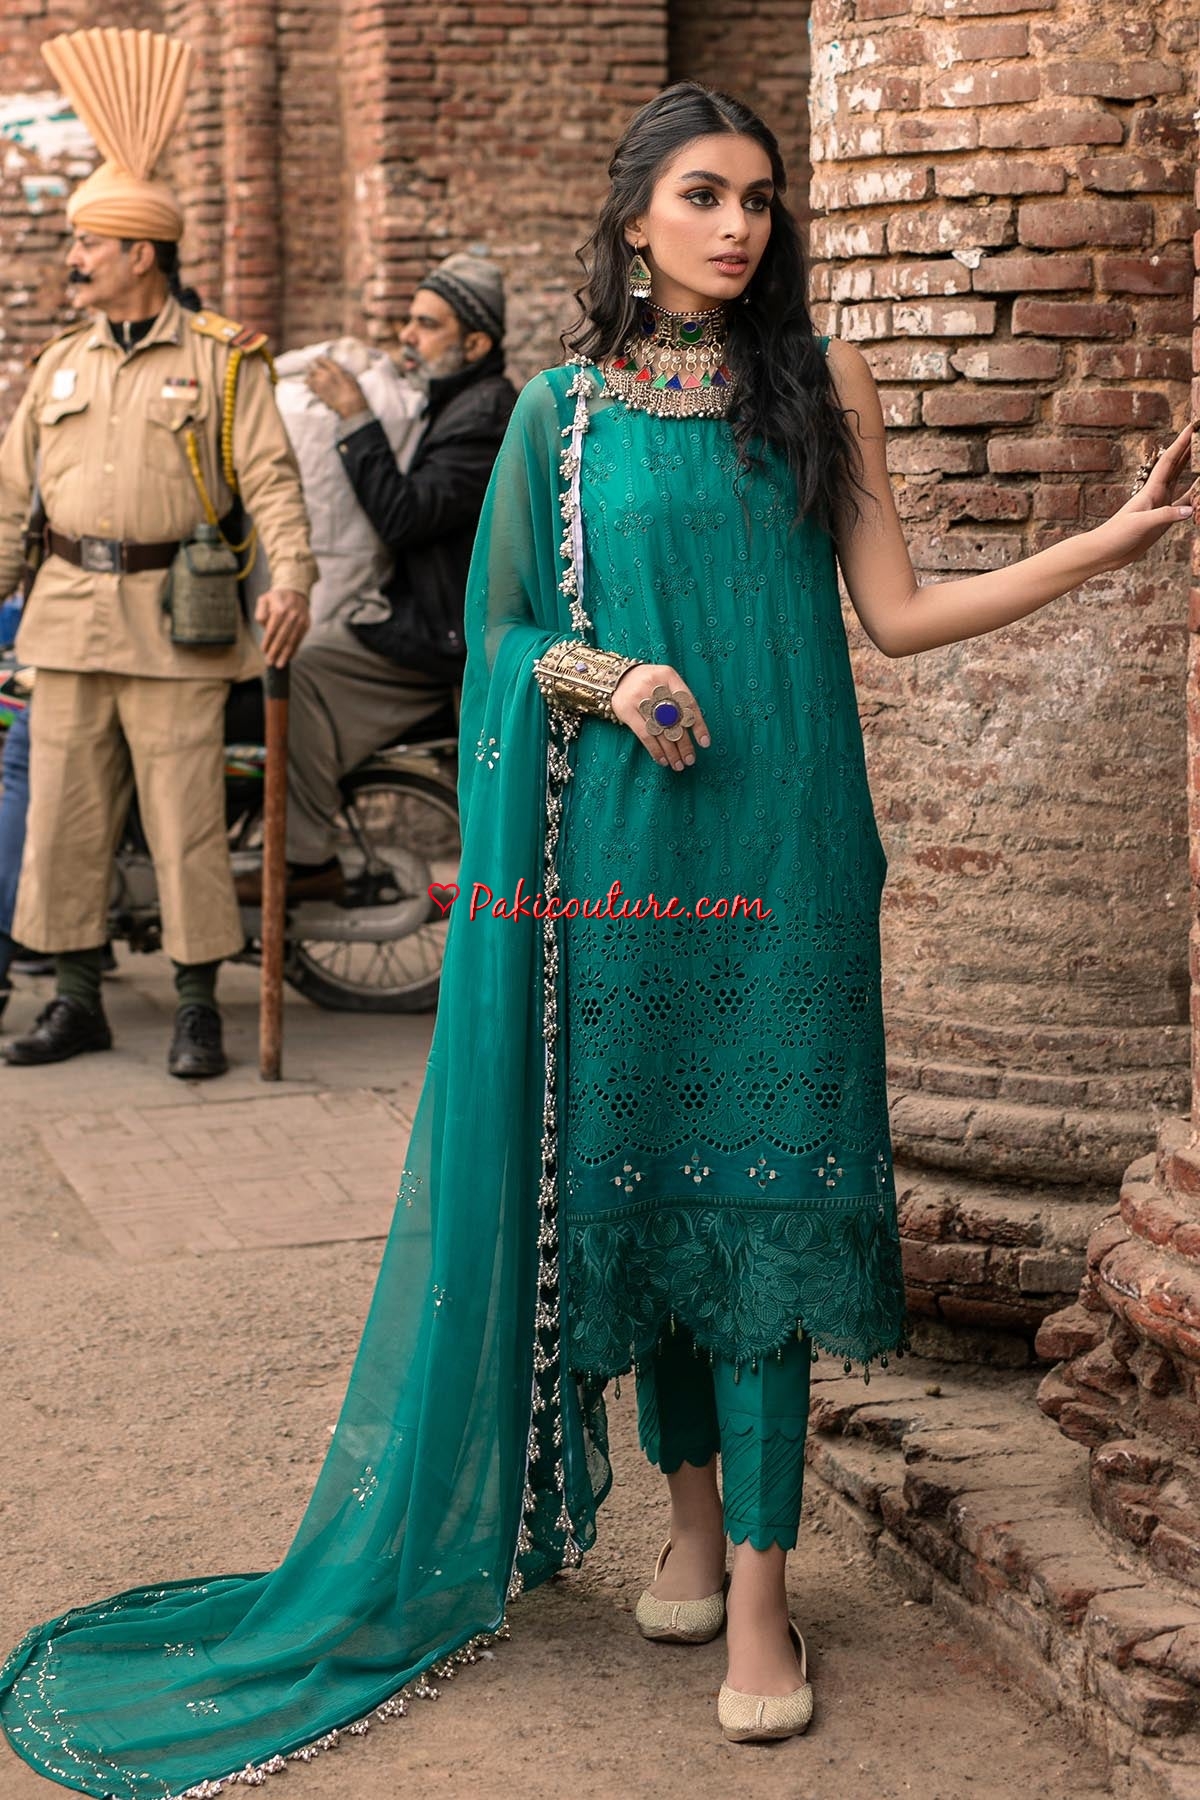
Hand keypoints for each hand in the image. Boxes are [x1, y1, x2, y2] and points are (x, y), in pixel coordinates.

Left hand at [255, 588, 309, 665]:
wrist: (295, 591)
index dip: (268, 642)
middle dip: (276, 652)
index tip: (263, 652)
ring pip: (292, 640)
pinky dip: (294, 649)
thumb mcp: (263, 600)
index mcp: (280, 610)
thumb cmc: (276, 598)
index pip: (272, 630)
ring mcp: (301, 620)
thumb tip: (264, 628)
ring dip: (286, 654)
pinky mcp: (306, 624)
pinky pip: (299, 639)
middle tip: (270, 663)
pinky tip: (289, 657)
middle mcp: (292, 615)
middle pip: (282, 637)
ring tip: (280, 664)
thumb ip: (260, 613)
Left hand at [307, 356, 368, 419]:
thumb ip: (341, 372)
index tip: (317, 360)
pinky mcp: (318, 393)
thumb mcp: (350, 378)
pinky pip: (309, 386)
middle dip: (313, 369)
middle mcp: (326, 375)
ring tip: (311, 378)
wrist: (350, 406)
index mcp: (335, 370)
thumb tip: (337, 371)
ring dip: (310, 377)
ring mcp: (321, 384)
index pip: (322, 360)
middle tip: (314, 370)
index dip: (319, 360)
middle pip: (314, 369)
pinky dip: (309, 384)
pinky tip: (311, 385)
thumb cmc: (354, 393)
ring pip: (309, 377)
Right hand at [611, 663, 710, 772]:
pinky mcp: (626, 709)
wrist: (619, 678)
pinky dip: (655, 750)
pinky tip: (663, 760)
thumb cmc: (650, 685)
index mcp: (669, 676)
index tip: (704, 744)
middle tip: (690, 760)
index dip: (698, 725)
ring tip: (678, 765)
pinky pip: (645, 734)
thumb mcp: (666, 683)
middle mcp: (655, 685)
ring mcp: (639, 697)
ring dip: (671, 752)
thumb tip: (694, 731)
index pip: (688, 704)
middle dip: (684, 744)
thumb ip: (678, 700)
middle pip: (675, 720)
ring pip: (660, 730)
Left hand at [1093, 421, 1196, 571]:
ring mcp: (1160, 506)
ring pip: (1181, 482)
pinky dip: (1193, 497)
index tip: (1194, 426)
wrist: (1105, 552)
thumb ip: (1164, 515)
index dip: (1182, 442)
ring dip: (1192, 468)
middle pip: (1177, 466)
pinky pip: (1183, 504)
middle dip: (1189, 449)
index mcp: (1151, 490)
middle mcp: (1157, 494)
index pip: (1170, 460)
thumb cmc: (1116, 535)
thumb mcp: (1140, 523)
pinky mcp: (1162, 521)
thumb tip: (1190, 510)